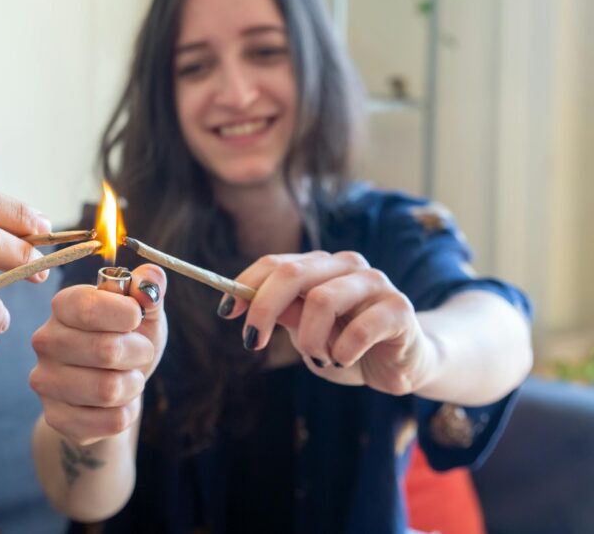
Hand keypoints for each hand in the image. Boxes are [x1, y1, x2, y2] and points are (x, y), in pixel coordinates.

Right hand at [30, 264, 167, 445]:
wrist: (114, 389)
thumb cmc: (127, 339)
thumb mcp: (143, 310)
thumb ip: (149, 287)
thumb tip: (151, 277)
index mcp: (63, 306)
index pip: (88, 308)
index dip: (127, 314)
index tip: (138, 317)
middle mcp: (45, 341)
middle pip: (105, 351)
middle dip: (139, 352)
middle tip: (139, 351)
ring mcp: (45, 380)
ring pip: (108, 389)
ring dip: (133, 384)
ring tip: (129, 377)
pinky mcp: (56, 417)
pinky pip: (110, 421)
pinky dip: (127, 411)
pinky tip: (118, 402)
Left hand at [225, 251, 438, 395]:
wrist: (402, 365)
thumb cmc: (347, 345)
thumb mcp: (307, 333)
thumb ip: (284, 315)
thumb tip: (243, 302)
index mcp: (320, 267)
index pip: (275, 263)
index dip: (246, 285)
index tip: (226, 312)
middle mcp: (346, 266)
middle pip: (292, 273)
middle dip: (264, 309)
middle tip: (253, 343)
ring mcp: (375, 283)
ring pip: (322, 300)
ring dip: (309, 338)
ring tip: (319, 356)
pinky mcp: (400, 308)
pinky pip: (359, 327)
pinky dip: (342, 350)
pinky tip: (345, 358)